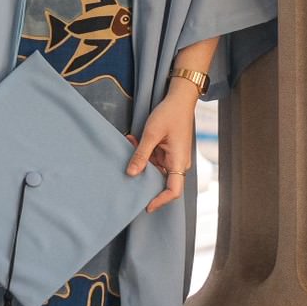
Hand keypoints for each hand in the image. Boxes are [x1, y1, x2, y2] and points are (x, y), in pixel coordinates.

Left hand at [123, 87, 195, 212]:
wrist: (180, 99)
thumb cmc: (169, 114)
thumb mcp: (151, 133)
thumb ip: (141, 154)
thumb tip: (131, 173)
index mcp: (179, 161)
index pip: (173, 190)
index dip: (160, 200)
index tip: (146, 206)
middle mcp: (178, 163)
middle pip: (161, 181)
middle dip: (142, 175)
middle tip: (126, 167)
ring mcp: (173, 158)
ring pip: (154, 169)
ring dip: (140, 160)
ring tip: (130, 142)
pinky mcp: (168, 152)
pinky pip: (154, 159)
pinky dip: (143, 153)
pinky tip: (133, 139)